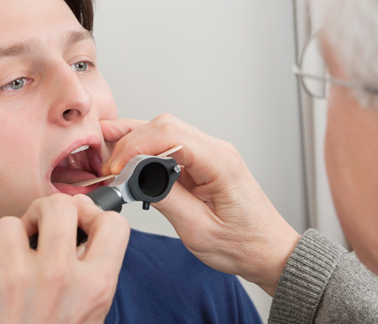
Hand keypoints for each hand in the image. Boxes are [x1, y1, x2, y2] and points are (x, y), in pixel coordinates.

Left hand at [0, 194, 129, 323]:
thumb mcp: (87, 319)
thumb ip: (91, 277)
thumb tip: (82, 230)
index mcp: (94, 287)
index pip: (114, 224)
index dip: (95, 216)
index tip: (81, 223)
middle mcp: (58, 277)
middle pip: (59, 205)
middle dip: (45, 212)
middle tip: (38, 229)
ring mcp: (16, 277)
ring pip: (9, 223)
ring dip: (4, 243)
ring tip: (6, 269)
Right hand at [101, 114, 299, 295]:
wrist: (268, 252)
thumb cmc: (244, 245)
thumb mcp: (198, 230)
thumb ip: (165, 199)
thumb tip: (135, 179)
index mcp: (221, 163)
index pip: (170, 135)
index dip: (136, 146)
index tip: (116, 167)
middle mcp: (217, 151)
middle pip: (165, 125)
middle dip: (131, 140)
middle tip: (108, 164)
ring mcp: (211, 154)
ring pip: (166, 131)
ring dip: (136, 141)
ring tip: (111, 156)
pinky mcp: (204, 163)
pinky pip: (171, 146)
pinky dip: (147, 150)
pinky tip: (130, 159)